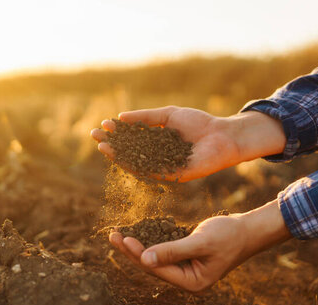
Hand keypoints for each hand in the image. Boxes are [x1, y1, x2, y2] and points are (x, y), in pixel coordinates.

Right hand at [91, 106, 285, 181]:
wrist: (223, 136)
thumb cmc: (199, 124)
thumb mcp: (168, 115)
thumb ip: (146, 117)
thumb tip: (121, 117)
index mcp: (156, 141)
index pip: (131, 138)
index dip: (116, 132)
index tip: (103, 125)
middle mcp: (157, 156)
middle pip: (129, 151)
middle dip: (111, 144)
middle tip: (94, 136)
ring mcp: (163, 167)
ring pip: (136, 163)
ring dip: (118, 156)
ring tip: (103, 147)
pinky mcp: (171, 176)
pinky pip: (150, 172)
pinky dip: (135, 165)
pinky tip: (123, 158)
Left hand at [109, 200, 291, 291]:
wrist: (248, 230)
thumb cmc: (229, 235)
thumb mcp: (200, 242)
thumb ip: (172, 251)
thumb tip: (144, 260)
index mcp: (191, 283)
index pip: (157, 269)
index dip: (138, 254)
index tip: (122, 239)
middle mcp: (186, 280)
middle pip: (152, 266)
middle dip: (132, 251)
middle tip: (112, 235)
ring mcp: (185, 270)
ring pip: (154, 258)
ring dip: (137, 246)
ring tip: (117, 234)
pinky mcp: (184, 258)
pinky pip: (162, 251)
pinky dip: (149, 241)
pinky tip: (135, 233)